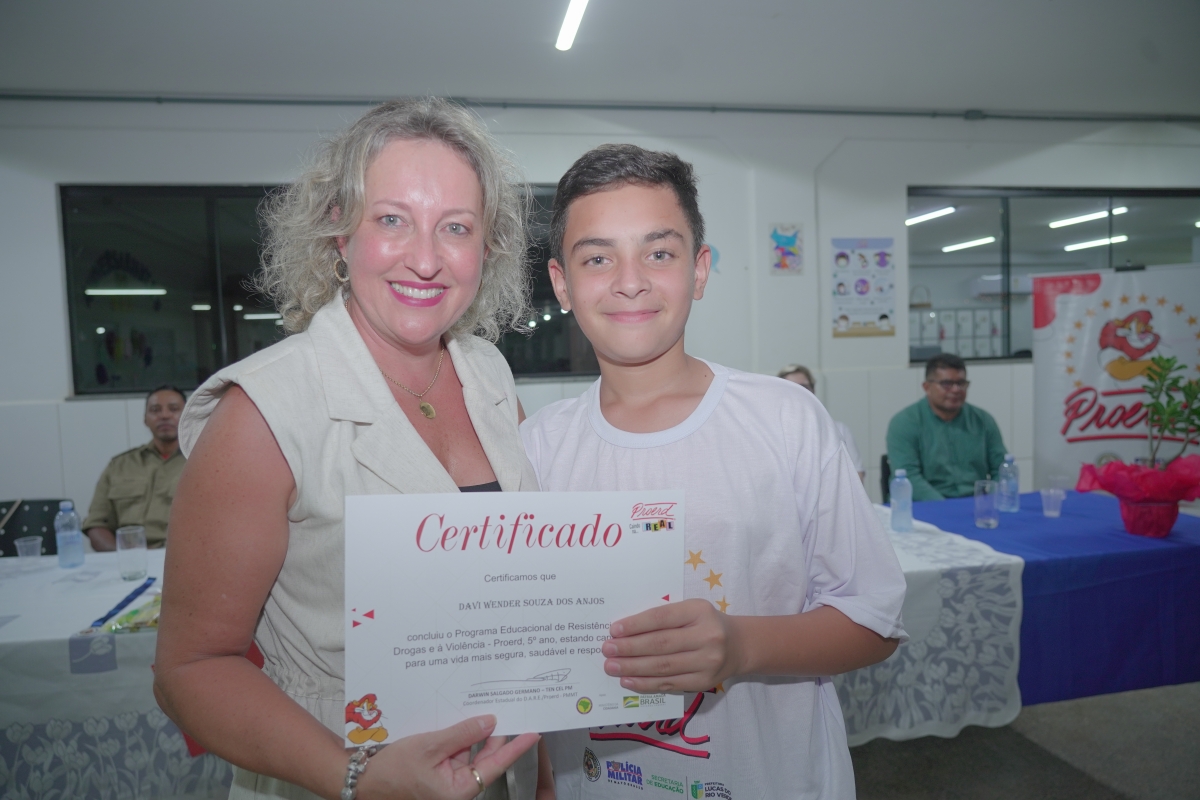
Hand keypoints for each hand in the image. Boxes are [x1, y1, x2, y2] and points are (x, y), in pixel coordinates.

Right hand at [357, 715, 537, 799]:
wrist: (361, 780)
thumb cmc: (392, 770)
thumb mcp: (430, 746)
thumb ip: (462, 734)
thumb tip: (489, 722)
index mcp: (458, 790)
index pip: (496, 765)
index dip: (516, 747)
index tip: (534, 733)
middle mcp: (457, 788)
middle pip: (485, 758)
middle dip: (496, 735)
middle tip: (512, 710)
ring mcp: (448, 780)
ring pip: (471, 754)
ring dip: (477, 734)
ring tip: (490, 709)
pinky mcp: (438, 773)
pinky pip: (456, 753)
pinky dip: (461, 738)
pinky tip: (464, 720)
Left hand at [601, 598, 741, 693]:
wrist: (738, 645)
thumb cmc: (704, 623)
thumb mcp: (690, 610)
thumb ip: (663, 618)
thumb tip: (624, 631)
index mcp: (699, 611)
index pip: (662, 618)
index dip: (636, 625)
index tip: (614, 630)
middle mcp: (707, 636)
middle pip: (660, 644)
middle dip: (629, 648)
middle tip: (607, 650)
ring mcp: (707, 662)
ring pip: (663, 667)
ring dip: (633, 668)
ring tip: (612, 666)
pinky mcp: (704, 682)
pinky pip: (669, 684)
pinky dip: (646, 683)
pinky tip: (628, 680)